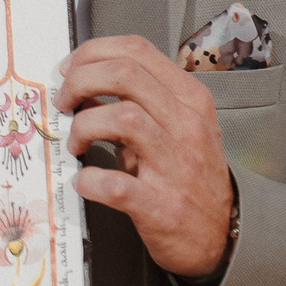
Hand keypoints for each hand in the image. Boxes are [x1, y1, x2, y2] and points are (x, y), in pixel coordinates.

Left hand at [60, 35, 235, 276]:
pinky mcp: (161, 206)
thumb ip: (138, 102)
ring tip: (76, 143)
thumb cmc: (191, 177)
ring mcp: (177, 165)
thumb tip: (83, 84)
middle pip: (125, 74)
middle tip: (64, 102)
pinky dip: (89, 180)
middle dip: (80, 81)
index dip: (92, 53)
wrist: (222, 235)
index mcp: (189, 100)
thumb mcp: (176, 128)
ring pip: (122, 117)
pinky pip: (115, 183)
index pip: (136, 50)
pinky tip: (84, 182)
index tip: (70, 70)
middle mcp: (187, 125)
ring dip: (83, 126)